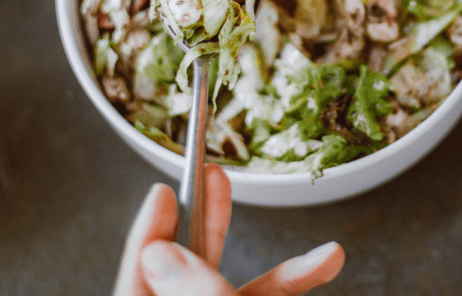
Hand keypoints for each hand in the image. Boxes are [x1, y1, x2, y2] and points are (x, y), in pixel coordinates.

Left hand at [113, 165, 344, 295]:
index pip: (141, 273)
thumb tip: (161, 251)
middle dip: (208, 224)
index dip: (153, 228)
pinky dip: (288, 284)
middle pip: (184, 271)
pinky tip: (320, 265)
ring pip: (230, 286)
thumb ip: (193, 290)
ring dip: (276, 265)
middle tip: (217, 177)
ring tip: (310, 244)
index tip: (164, 190)